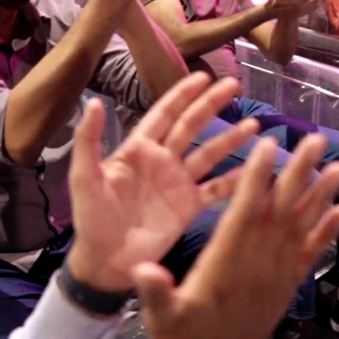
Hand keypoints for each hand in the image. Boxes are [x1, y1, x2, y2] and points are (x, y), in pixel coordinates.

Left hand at [64, 73, 257, 292]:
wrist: (105, 262)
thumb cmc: (91, 219)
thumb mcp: (84, 177)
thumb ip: (88, 140)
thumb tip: (93, 102)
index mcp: (138, 149)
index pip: (164, 114)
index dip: (183, 94)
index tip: (203, 76)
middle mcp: (162, 160)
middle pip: (191, 125)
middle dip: (211, 104)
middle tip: (235, 85)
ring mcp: (177, 183)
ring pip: (208, 154)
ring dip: (230, 139)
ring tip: (253, 126)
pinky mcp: (188, 207)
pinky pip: (215, 190)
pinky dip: (234, 180)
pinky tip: (254, 170)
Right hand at [132, 131, 338, 338]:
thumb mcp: (162, 318)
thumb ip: (156, 293)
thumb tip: (144, 270)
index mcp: (226, 263)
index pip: (244, 212)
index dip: (257, 178)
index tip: (268, 145)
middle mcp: (257, 264)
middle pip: (280, 210)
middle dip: (298, 173)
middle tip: (316, 140)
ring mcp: (276, 274)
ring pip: (301, 227)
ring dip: (321, 195)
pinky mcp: (287, 286)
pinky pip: (311, 254)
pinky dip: (328, 231)